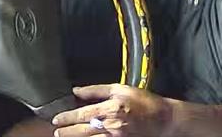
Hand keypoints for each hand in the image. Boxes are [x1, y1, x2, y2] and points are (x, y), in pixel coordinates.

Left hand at [52, 85, 180, 136]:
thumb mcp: (120, 89)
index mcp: (111, 108)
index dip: (67, 117)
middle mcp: (112, 125)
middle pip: (83, 131)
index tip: (57, 119)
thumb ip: (96, 90)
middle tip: (57, 131)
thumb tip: (77, 90)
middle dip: (67, 132)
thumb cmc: (144, 102)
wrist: (164, 120)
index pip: (82, 114)